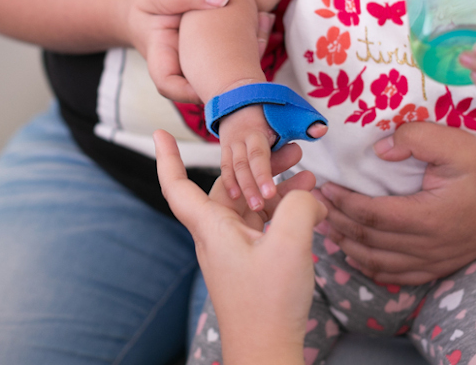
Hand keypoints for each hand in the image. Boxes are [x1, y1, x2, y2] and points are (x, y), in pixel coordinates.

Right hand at [130, 0, 275, 103]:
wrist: (152, 8)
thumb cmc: (152, 2)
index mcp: (161, 58)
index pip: (167, 84)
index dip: (190, 90)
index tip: (214, 78)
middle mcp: (182, 70)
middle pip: (203, 86)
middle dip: (232, 75)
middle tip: (258, 47)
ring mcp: (199, 67)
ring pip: (224, 73)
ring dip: (249, 52)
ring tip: (263, 22)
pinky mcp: (213, 58)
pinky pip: (232, 59)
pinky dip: (249, 41)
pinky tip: (262, 18)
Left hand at [154, 130, 324, 364]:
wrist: (268, 351)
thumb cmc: (267, 303)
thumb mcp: (289, 243)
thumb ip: (298, 204)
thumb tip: (307, 193)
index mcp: (211, 227)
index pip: (176, 186)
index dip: (167, 158)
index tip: (163, 132)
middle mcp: (217, 234)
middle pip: (229, 186)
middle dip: (257, 164)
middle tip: (289, 148)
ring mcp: (234, 248)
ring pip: (250, 203)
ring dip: (276, 186)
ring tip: (308, 171)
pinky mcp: (252, 261)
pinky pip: (264, 223)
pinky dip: (283, 210)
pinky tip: (312, 206)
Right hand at [218, 103, 328, 211]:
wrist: (240, 99)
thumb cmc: (269, 109)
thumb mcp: (288, 111)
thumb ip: (305, 123)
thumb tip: (320, 130)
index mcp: (256, 131)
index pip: (258, 154)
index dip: (263, 174)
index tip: (270, 192)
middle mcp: (240, 139)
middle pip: (243, 165)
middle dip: (251, 186)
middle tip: (261, 206)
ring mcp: (231, 146)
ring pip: (232, 169)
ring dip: (242, 188)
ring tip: (254, 207)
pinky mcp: (226, 152)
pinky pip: (225, 168)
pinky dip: (228, 182)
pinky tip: (234, 197)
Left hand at [313, 121, 475, 284]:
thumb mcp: (453, 142)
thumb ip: (414, 139)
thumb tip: (379, 151)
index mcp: (431, 216)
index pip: (372, 215)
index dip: (343, 203)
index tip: (325, 187)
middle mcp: (431, 245)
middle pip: (370, 241)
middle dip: (338, 223)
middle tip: (313, 206)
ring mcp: (436, 260)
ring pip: (380, 263)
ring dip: (348, 247)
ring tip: (326, 226)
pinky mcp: (440, 266)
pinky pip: (398, 276)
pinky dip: (371, 267)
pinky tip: (355, 253)